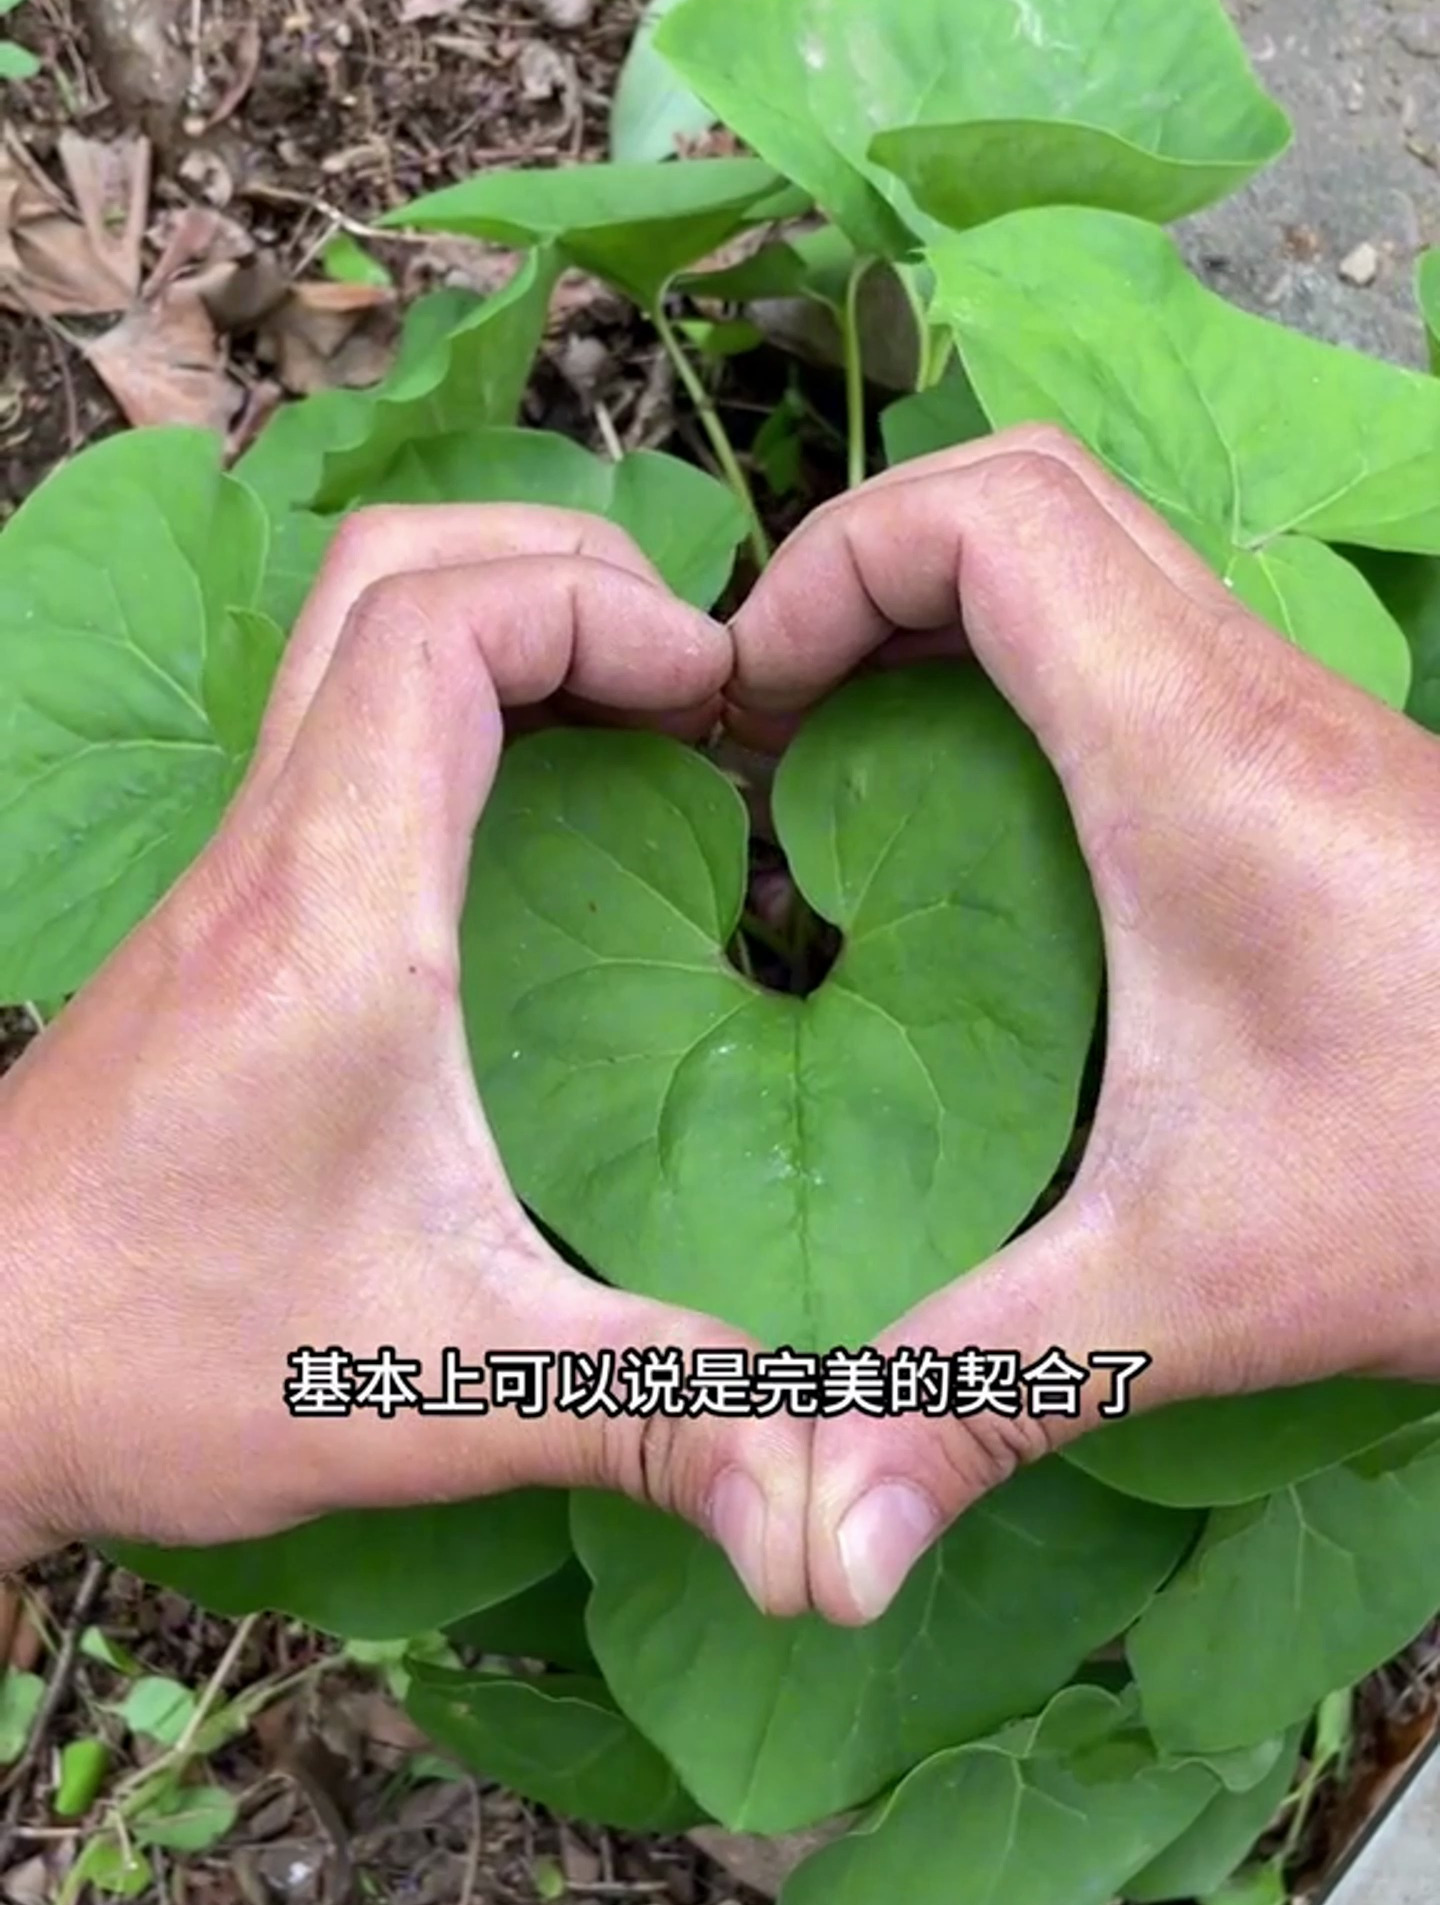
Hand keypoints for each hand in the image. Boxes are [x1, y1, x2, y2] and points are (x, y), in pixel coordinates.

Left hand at [0, 505, 809, 1615]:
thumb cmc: (166, 1361)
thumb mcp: (439, 1388)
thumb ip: (643, 1411)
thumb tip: (817, 1492)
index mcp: (335, 916)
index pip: (438, 629)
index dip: (597, 609)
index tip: (720, 694)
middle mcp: (270, 854)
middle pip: (387, 568)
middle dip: (560, 565)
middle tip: (694, 665)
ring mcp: (230, 873)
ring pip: (344, 629)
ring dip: (498, 612)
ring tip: (637, 701)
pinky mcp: (221, 916)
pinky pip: (332, 721)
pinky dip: (447, 692)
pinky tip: (525, 801)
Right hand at [729, 426, 1439, 1625]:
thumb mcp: (1193, 1282)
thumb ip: (984, 1389)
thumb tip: (810, 1532)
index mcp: (1189, 755)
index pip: (989, 520)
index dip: (832, 564)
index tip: (743, 697)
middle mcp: (1246, 692)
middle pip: (1030, 489)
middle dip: (868, 563)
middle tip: (772, 709)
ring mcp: (1296, 715)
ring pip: (1098, 546)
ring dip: (952, 600)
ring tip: (845, 738)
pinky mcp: (1319, 767)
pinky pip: (1144, 631)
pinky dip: (1029, 656)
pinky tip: (990, 813)